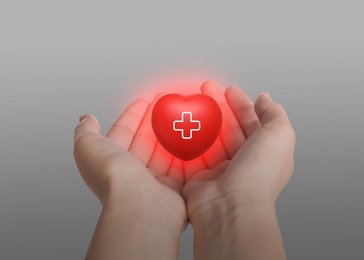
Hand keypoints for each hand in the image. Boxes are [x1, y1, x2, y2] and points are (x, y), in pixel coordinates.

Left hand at [73, 94, 186, 258]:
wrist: (139, 206)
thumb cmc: (114, 178)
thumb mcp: (88, 147)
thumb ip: (86, 131)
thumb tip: (86, 119)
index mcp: (111, 161)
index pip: (123, 132)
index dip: (133, 115)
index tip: (145, 101)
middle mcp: (131, 173)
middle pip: (146, 141)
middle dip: (156, 121)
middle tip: (167, 106)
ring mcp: (152, 181)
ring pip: (164, 153)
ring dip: (172, 135)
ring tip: (182, 119)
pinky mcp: (172, 189)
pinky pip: (180, 167)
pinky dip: (186, 154)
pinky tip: (191, 140)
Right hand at [182, 81, 294, 259]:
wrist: (230, 207)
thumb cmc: (259, 174)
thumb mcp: (280, 135)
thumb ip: (274, 114)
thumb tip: (265, 98)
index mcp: (264, 152)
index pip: (252, 121)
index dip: (241, 103)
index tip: (228, 90)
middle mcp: (243, 161)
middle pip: (228, 126)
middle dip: (218, 106)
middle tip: (205, 89)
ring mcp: (221, 168)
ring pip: (210, 137)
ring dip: (201, 119)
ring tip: (191, 103)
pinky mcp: (200, 175)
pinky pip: (193, 151)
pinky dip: (187, 137)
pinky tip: (182, 123)